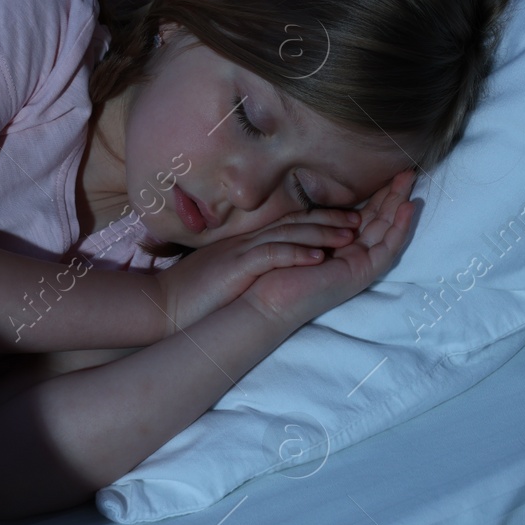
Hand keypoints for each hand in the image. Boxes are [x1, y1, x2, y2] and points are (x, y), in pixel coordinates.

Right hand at [152, 206, 362, 337]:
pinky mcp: (236, 267)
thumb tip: (269, 267)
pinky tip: (318, 258)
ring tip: (352, 234)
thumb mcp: (226, 271)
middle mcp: (248, 241)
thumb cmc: (192, 295)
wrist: (162, 305)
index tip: (349, 221)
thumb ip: (247, 263)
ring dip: (322, 233)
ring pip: (289, 234)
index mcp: (247, 242)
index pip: (289, 224)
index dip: (321, 219)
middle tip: (362, 219)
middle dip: (331, 219)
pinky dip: (295, 254)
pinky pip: (271, 256)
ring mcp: (242, 252)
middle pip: (296, 222)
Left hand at [242, 170, 417, 329]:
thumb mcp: (299, 231)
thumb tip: (333, 197)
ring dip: (401, 204)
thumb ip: (318, 217)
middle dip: (393, 194)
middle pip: (380, 220)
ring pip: (388, 230)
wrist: (266, 299)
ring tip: (410, 180)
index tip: (387, 172)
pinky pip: (388, 248)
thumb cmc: (274, 266)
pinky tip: (408, 207)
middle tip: (406, 170)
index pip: (364, 215)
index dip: (377, 194)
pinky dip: (400, 228)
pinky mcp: (362, 273)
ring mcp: (359, 264)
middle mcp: (352, 254)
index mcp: (338, 244)